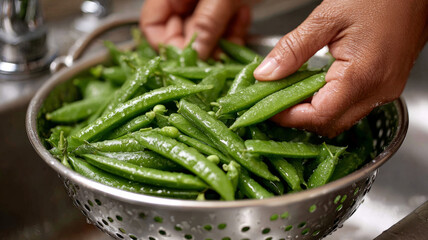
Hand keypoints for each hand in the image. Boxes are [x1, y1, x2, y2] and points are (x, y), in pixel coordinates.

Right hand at [140, 0, 250, 58]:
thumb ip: (207, 22)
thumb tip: (197, 55)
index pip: (152, 27)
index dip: (169, 47)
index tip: (192, 59)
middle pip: (181, 36)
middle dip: (203, 47)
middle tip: (222, 52)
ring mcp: (202, 4)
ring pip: (204, 37)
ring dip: (223, 40)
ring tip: (238, 26)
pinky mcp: (222, 8)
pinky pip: (222, 29)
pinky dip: (235, 29)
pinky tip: (244, 16)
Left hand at [254, 0, 427, 136]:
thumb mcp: (326, 17)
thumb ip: (293, 49)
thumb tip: (265, 75)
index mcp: (363, 76)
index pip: (318, 115)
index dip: (288, 116)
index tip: (266, 106)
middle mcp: (378, 91)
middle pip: (329, 124)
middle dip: (298, 118)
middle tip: (274, 100)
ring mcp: (384, 91)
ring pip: (341, 119)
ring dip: (313, 112)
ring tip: (291, 92)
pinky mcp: (386, 86)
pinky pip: (352, 107)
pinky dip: (329, 103)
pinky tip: (315, 86)